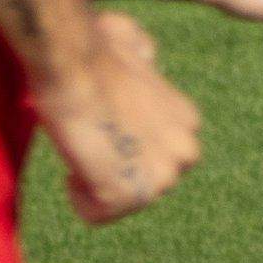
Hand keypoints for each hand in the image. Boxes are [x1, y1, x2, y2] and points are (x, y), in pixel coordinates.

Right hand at [30, 9, 199, 224]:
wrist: (75, 62)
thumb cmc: (95, 49)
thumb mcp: (136, 47)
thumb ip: (146, 58)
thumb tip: (146, 55)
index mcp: (188, 122)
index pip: (155, 157)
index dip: (122, 146)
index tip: (104, 125)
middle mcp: (185, 153)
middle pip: (141, 183)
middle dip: (114, 168)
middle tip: (91, 138)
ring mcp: (161, 178)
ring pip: (118, 201)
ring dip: (94, 180)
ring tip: (84, 146)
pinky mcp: (130, 196)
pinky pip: (95, 215)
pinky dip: (77, 197)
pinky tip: (74, 165)